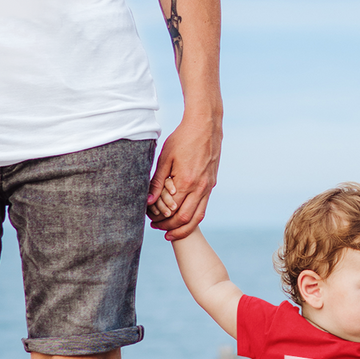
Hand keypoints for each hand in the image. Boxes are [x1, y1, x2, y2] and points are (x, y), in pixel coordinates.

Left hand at [146, 113, 221, 240]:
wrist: (206, 125)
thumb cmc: (183, 138)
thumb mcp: (165, 158)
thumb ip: (157, 181)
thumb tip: (148, 201)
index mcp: (186, 182)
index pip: (173, 211)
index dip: (162, 220)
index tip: (151, 222)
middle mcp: (200, 188)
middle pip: (186, 219)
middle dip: (172, 228)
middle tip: (159, 230)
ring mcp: (208, 187)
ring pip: (198, 217)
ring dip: (184, 228)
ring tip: (172, 232)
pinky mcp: (211, 184)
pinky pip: (203, 207)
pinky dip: (193, 217)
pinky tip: (184, 218)